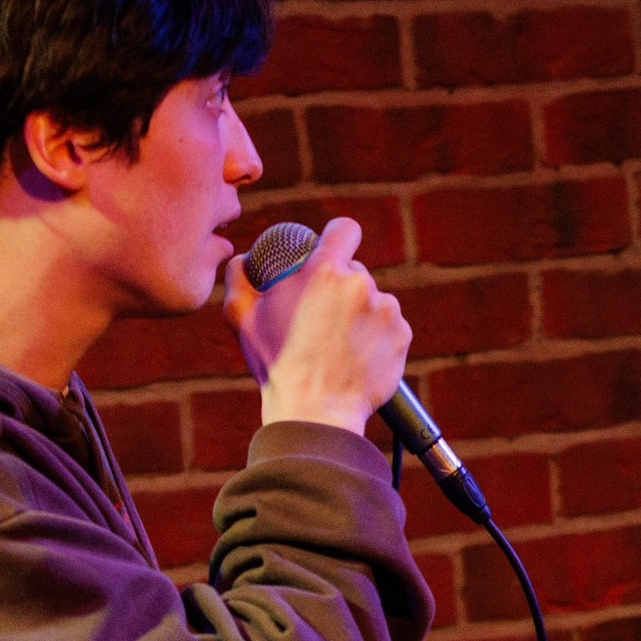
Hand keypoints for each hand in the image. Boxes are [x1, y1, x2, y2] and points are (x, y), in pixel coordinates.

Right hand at [224, 216, 410, 435]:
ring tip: (337, 344)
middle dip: (340, 289)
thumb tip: (241, 258)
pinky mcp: (402, 335)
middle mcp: (361, 284)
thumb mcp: (241, 316)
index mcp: (324, 271)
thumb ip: (239, 276)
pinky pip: (389, 326)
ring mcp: (386, 310)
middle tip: (321, 318)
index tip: (333, 249)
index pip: (345, 229)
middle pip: (355, 272)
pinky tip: (356, 356)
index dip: (338, 237)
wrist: (315, 411)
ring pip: (373, 300)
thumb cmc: (276, 364)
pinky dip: (376, 336)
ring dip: (360, 314)